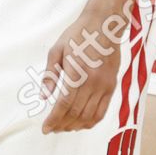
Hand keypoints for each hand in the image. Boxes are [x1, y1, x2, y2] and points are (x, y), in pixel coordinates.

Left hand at [40, 8, 121, 133]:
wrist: (104, 26)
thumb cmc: (78, 35)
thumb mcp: (57, 50)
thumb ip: (50, 75)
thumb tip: (43, 97)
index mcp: (77, 74)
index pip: (64, 105)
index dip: (54, 120)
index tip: (45, 129)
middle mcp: (92, 83)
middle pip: (76, 113)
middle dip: (62, 125)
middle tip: (52, 129)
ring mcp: (104, 86)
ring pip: (90, 116)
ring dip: (76, 126)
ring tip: (64, 128)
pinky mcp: (112, 87)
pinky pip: (102, 111)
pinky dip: (91, 121)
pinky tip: (82, 124)